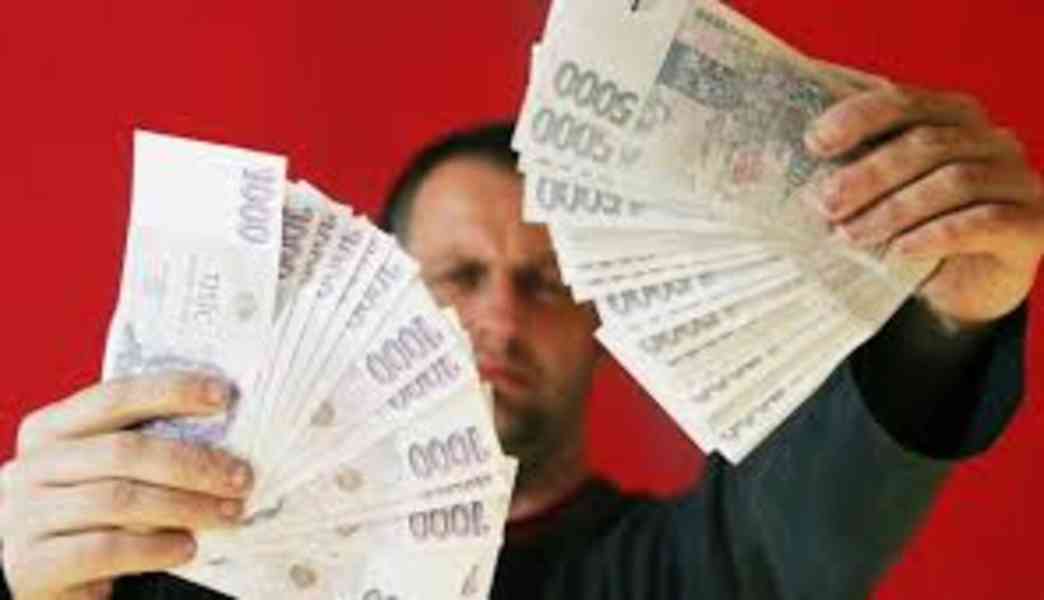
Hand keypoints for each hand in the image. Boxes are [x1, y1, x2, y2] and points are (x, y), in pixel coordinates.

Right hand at [0, 373, 252, 599]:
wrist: (31, 575)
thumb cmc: (81, 516)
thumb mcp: (95, 474)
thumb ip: (138, 450)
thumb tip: (221, 432)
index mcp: (49, 430)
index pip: (114, 397)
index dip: (171, 391)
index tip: (223, 395)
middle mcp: (31, 467)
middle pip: (124, 451)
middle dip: (194, 462)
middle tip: (241, 477)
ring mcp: (26, 516)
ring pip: (119, 500)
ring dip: (187, 506)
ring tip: (228, 513)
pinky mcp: (33, 564)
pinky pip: (105, 549)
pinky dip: (154, 548)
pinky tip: (186, 548)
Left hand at [806, 82, 1043, 327]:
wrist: (962, 287)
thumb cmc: (910, 229)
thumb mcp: (870, 199)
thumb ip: (833, 177)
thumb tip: (751, 171)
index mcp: (950, 116)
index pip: (903, 101)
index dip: (858, 117)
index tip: (815, 143)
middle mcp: (989, 139)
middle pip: (926, 143)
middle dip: (867, 174)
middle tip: (824, 204)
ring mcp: (1016, 179)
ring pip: (953, 181)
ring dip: (893, 210)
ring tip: (849, 237)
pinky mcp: (1030, 224)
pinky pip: (982, 221)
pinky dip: (934, 235)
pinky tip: (898, 252)